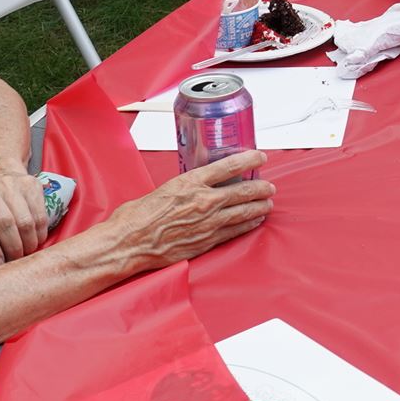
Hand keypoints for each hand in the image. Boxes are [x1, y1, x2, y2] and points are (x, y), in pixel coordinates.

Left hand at [0, 168, 51, 265]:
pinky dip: (39, 232)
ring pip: (23, 220)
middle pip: (3, 222)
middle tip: (13, 261)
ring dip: (27, 242)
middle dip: (11, 248)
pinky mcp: (30, 185)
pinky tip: (34, 240)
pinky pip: (39, 213)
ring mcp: (10, 184)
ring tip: (24, 253)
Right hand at [96, 153, 276, 272]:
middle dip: (260, 187)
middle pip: (243, 190)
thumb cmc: (138, 217)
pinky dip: (248, 224)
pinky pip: (235, 231)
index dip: (249, 159)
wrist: (130, 243)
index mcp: (191, 182)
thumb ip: (184, 187)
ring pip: (244, 211)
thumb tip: (193, 187)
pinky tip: (256, 221)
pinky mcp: (207, 240)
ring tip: (268, 203)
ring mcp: (208, 222)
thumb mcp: (162, 189)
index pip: (229, 166)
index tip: (260, 156)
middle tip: (269, 186)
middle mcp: (204, 200)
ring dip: (259, 206)